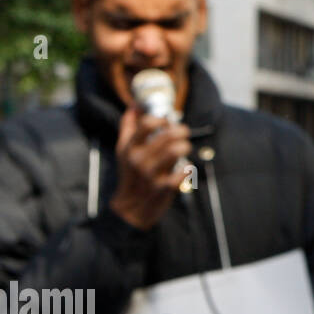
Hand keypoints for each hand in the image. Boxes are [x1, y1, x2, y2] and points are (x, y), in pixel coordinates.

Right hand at [108, 105, 191, 230]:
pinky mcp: (164, 187)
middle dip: (181, 131)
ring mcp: (151, 174)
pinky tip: (186, 168)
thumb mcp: (125, 150)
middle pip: (167, 135)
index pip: (146, 124)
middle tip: (183, 133)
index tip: (166, 122)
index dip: (161, 119)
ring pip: (176, 150)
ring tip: (184, 148)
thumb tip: (134, 106)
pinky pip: (183, 172)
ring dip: (185, 146)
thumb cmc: (132, 174)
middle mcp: (139, 160)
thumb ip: (128, 127)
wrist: (131, 207)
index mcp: (131, 148)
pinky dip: (188, 168)